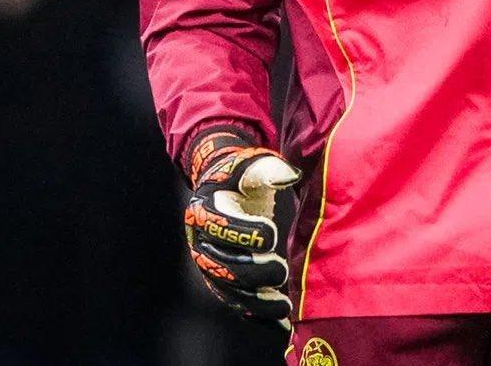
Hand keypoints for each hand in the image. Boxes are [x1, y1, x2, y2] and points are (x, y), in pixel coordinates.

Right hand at [184, 129, 301, 329]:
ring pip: (226, 289)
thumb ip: (269, 170)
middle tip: (281, 269)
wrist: (228, 189)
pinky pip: (235, 301)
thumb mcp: (253, 166)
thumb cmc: (244, 176)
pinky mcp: (222, 281)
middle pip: (221, 263)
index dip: (243, 231)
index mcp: (206, 208)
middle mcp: (202, 240)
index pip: (219, 223)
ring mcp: (210, 264)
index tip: (270, 233)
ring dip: (254, 300)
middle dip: (251, 270)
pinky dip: (256, 314)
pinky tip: (279, 323)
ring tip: (283, 306)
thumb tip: (288, 176)